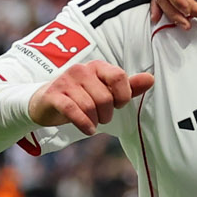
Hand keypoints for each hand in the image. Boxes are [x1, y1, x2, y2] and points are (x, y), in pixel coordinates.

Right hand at [27, 60, 154, 136]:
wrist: (45, 102)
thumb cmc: (81, 97)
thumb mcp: (105, 92)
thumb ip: (128, 87)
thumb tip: (151, 78)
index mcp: (97, 67)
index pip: (119, 77)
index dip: (122, 96)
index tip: (118, 104)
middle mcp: (81, 70)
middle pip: (105, 97)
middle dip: (107, 114)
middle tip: (102, 117)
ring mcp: (66, 82)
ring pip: (90, 106)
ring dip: (95, 121)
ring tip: (92, 122)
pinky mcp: (54, 95)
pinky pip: (74, 110)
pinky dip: (84, 124)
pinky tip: (88, 129)